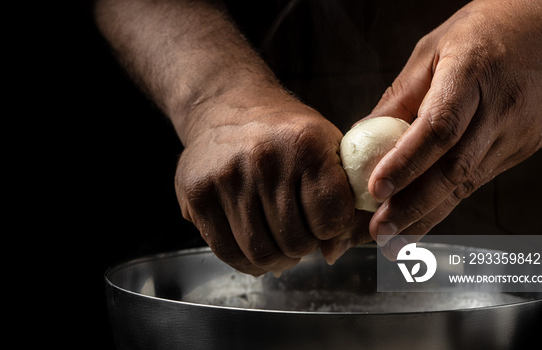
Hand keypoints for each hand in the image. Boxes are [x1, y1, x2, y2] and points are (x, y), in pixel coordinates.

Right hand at [175, 96, 369, 274]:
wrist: (226, 106)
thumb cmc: (283, 133)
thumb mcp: (327, 146)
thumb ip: (343, 198)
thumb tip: (332, 252)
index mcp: (305, 144)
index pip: (331, 219)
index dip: (332, 228)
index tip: (324, 220)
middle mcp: (264, 160)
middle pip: (295, 241)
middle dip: (303, 247)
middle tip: (299, 234)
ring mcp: (226, 178)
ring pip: (260, 253)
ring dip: (276, 258)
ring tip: (279, 245)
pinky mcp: (198, 195)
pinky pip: (227, 251)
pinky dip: (246, 262)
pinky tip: (254, 250)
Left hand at [364, 0, 541, 257]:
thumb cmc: (481, 33)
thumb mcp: (430, 51)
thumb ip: (398, 99)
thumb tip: (361, 141)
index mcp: (472, 75)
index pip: (439, 128)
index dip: (406, 163)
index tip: (375, 190)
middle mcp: (500, 109)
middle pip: (455, 168)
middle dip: (414, 207)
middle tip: (380, 234)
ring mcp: (518, 132)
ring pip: (469, 183)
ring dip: (429, 215)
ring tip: (394, 241)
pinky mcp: (524, 147)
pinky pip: (480, 179)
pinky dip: (448, 202)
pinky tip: (423, 218)